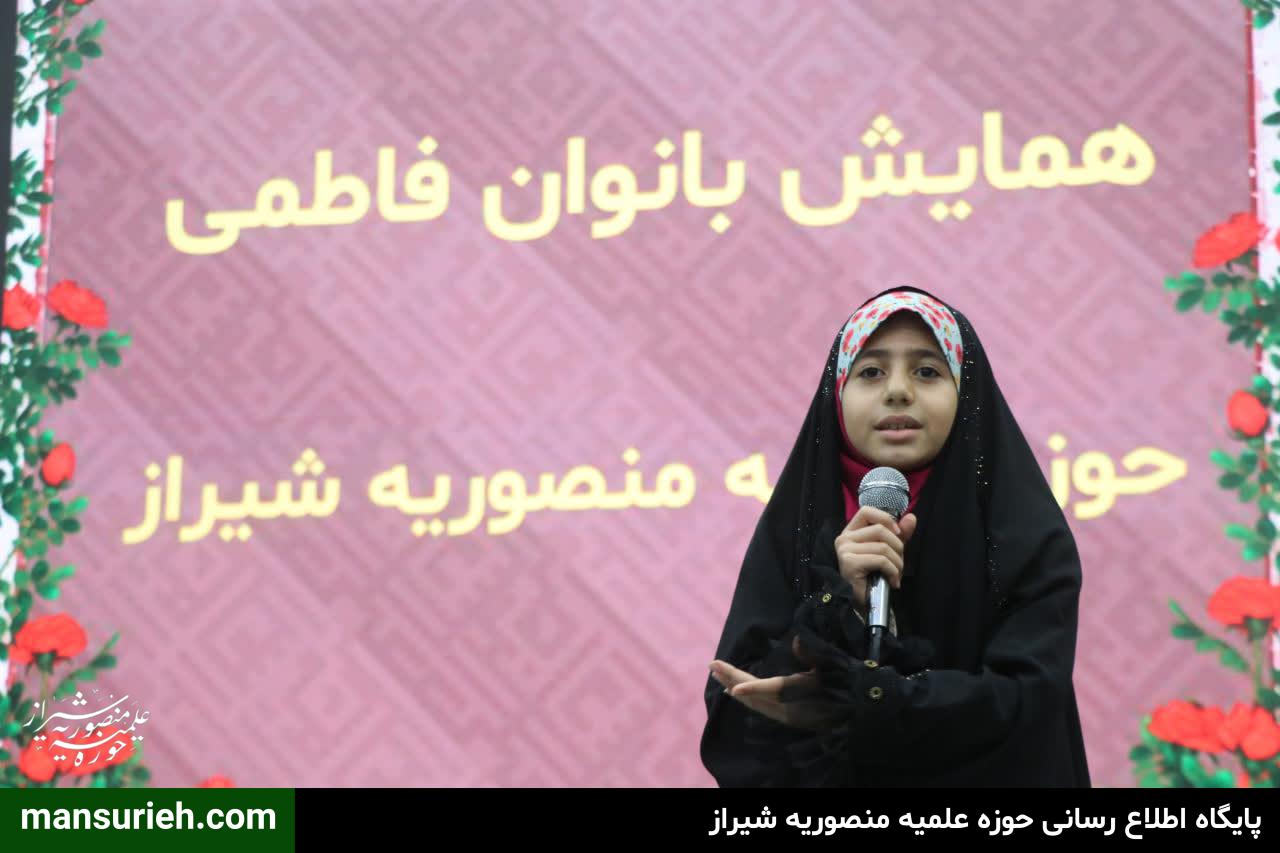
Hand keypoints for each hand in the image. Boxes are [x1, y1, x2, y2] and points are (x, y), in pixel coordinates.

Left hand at [709, 637, 842, 732]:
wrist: (856, 714)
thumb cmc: (845, 686)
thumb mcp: (831, 668)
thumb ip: (812, 655)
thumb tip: (796, 640)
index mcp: (802, 694)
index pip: (773, 690)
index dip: (753, 688)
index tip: (733, 688)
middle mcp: (790, 709)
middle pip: (755, 696)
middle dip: (732, 680)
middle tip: (712, 666)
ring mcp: (787, 717)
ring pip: (754, 704)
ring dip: (734, 688)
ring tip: (717, 676)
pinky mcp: (786, 720)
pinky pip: (760, 709)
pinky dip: (745, 698)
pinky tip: (734, 692)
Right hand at [835, 507, 915, 612]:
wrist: (862, 604)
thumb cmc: (873, 577)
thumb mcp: (888, 551)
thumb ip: (899, 534)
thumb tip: (912, 517)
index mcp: (851, 532)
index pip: (867, 511)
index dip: (886, 519)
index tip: (897, 534)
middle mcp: (844, 539)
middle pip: (880, 530)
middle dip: (898, 548)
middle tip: (898, 564)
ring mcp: (845, 550)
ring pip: (883, 547)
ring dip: (897, 563)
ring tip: (895, 575)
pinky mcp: (850, 562)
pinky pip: (881, 560)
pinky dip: (892, 571)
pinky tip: (892, 581)